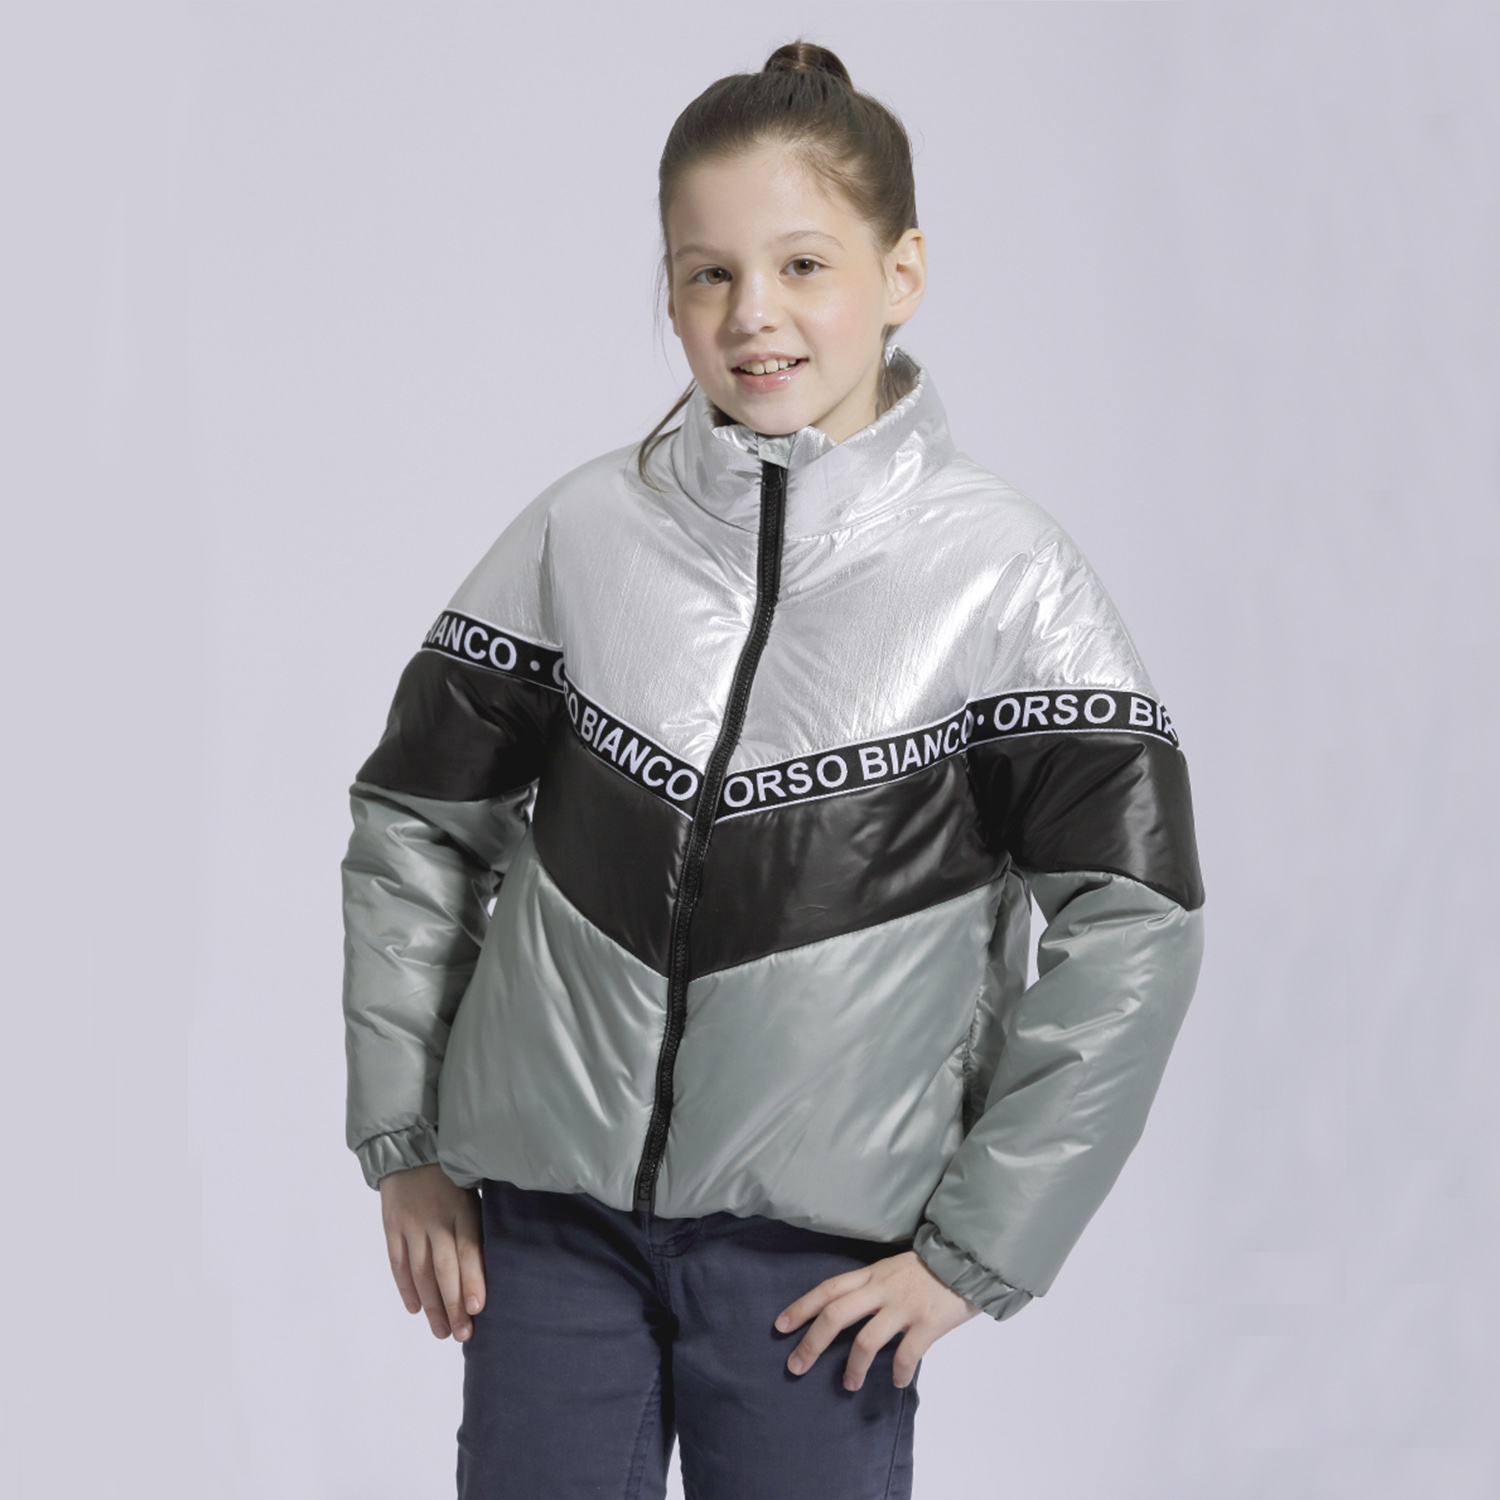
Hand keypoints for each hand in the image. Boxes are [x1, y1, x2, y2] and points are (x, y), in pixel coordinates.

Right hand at [378, 1163, 485, 1341]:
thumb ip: (481, 1220)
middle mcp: (435, 1220)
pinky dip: (405, 1288)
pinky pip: (398, 1262)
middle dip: (454, 1305)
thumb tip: (504, 1255)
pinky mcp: (392, 1227)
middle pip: (444, 1269)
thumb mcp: (474, 1188)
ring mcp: (411, 1225)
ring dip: (431, 1305)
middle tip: (462, 1334)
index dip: (473, 1280)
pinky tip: (414, 1309)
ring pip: (421, 1272)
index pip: (468, 1251)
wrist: (411, 1147)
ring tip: (441, 1332)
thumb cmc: (453, 1172)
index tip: (478, 1309)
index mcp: (462, 1210)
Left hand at [775, 1250, 979, 1389]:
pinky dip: (899, 1372)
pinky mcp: (928, 1323)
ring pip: (866, 1340)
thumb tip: (852, 1313)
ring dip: (853, 1367)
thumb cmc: (932, 1267)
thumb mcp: (895, 1268)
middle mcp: (883, 1288)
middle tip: (795, 1366)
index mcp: (873, 1273)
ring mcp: (904, 1306)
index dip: (802, 1307)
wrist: (971, 1259)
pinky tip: (897, 1382)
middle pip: (836, 1314)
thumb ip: (875, 1286)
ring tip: (848, 1384)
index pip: (828, 1289)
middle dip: (811, 1342)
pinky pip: (907, 1354)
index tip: (780, 1326)